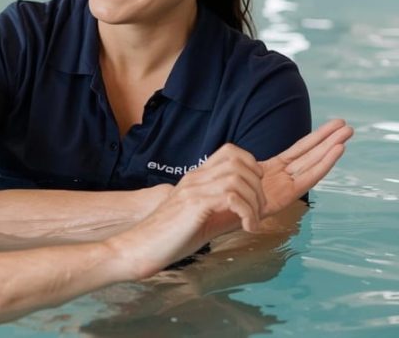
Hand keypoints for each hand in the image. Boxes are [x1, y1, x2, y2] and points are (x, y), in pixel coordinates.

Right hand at [107, 148, 269, 278]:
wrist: (141, 247)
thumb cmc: (169, 238)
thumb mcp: (202, 218)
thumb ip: (223, 210)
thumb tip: (252, 210)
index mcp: (196, 178)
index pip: (230, 151)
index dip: (251, 166)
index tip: (255, 191)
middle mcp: (195, 178)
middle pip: (239, 161)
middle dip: (258, 187)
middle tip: (258, 210)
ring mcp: (193, 189)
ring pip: (238, 178)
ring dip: (254, 202)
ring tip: (252, 222)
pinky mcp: (194, 204)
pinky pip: (231, 197)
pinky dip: (247, 213)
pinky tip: (247, 228)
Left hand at [200, 119, 351, 237]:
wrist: (199, 218)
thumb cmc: (209, 197)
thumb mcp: (226, 173)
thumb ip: (236, 164)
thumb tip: (233, 151)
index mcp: (270, 173)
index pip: (297, 152)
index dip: (314, 139)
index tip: (331, 125)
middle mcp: (280, 181)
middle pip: (309, 156)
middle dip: (327, 140)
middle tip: (347, 125)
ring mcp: (282, 190)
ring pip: (311, 165)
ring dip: (330, 149)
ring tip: (347, 133)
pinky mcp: (282, 199)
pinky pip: (306, 179)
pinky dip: (322, 164)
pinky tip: (336, 150)